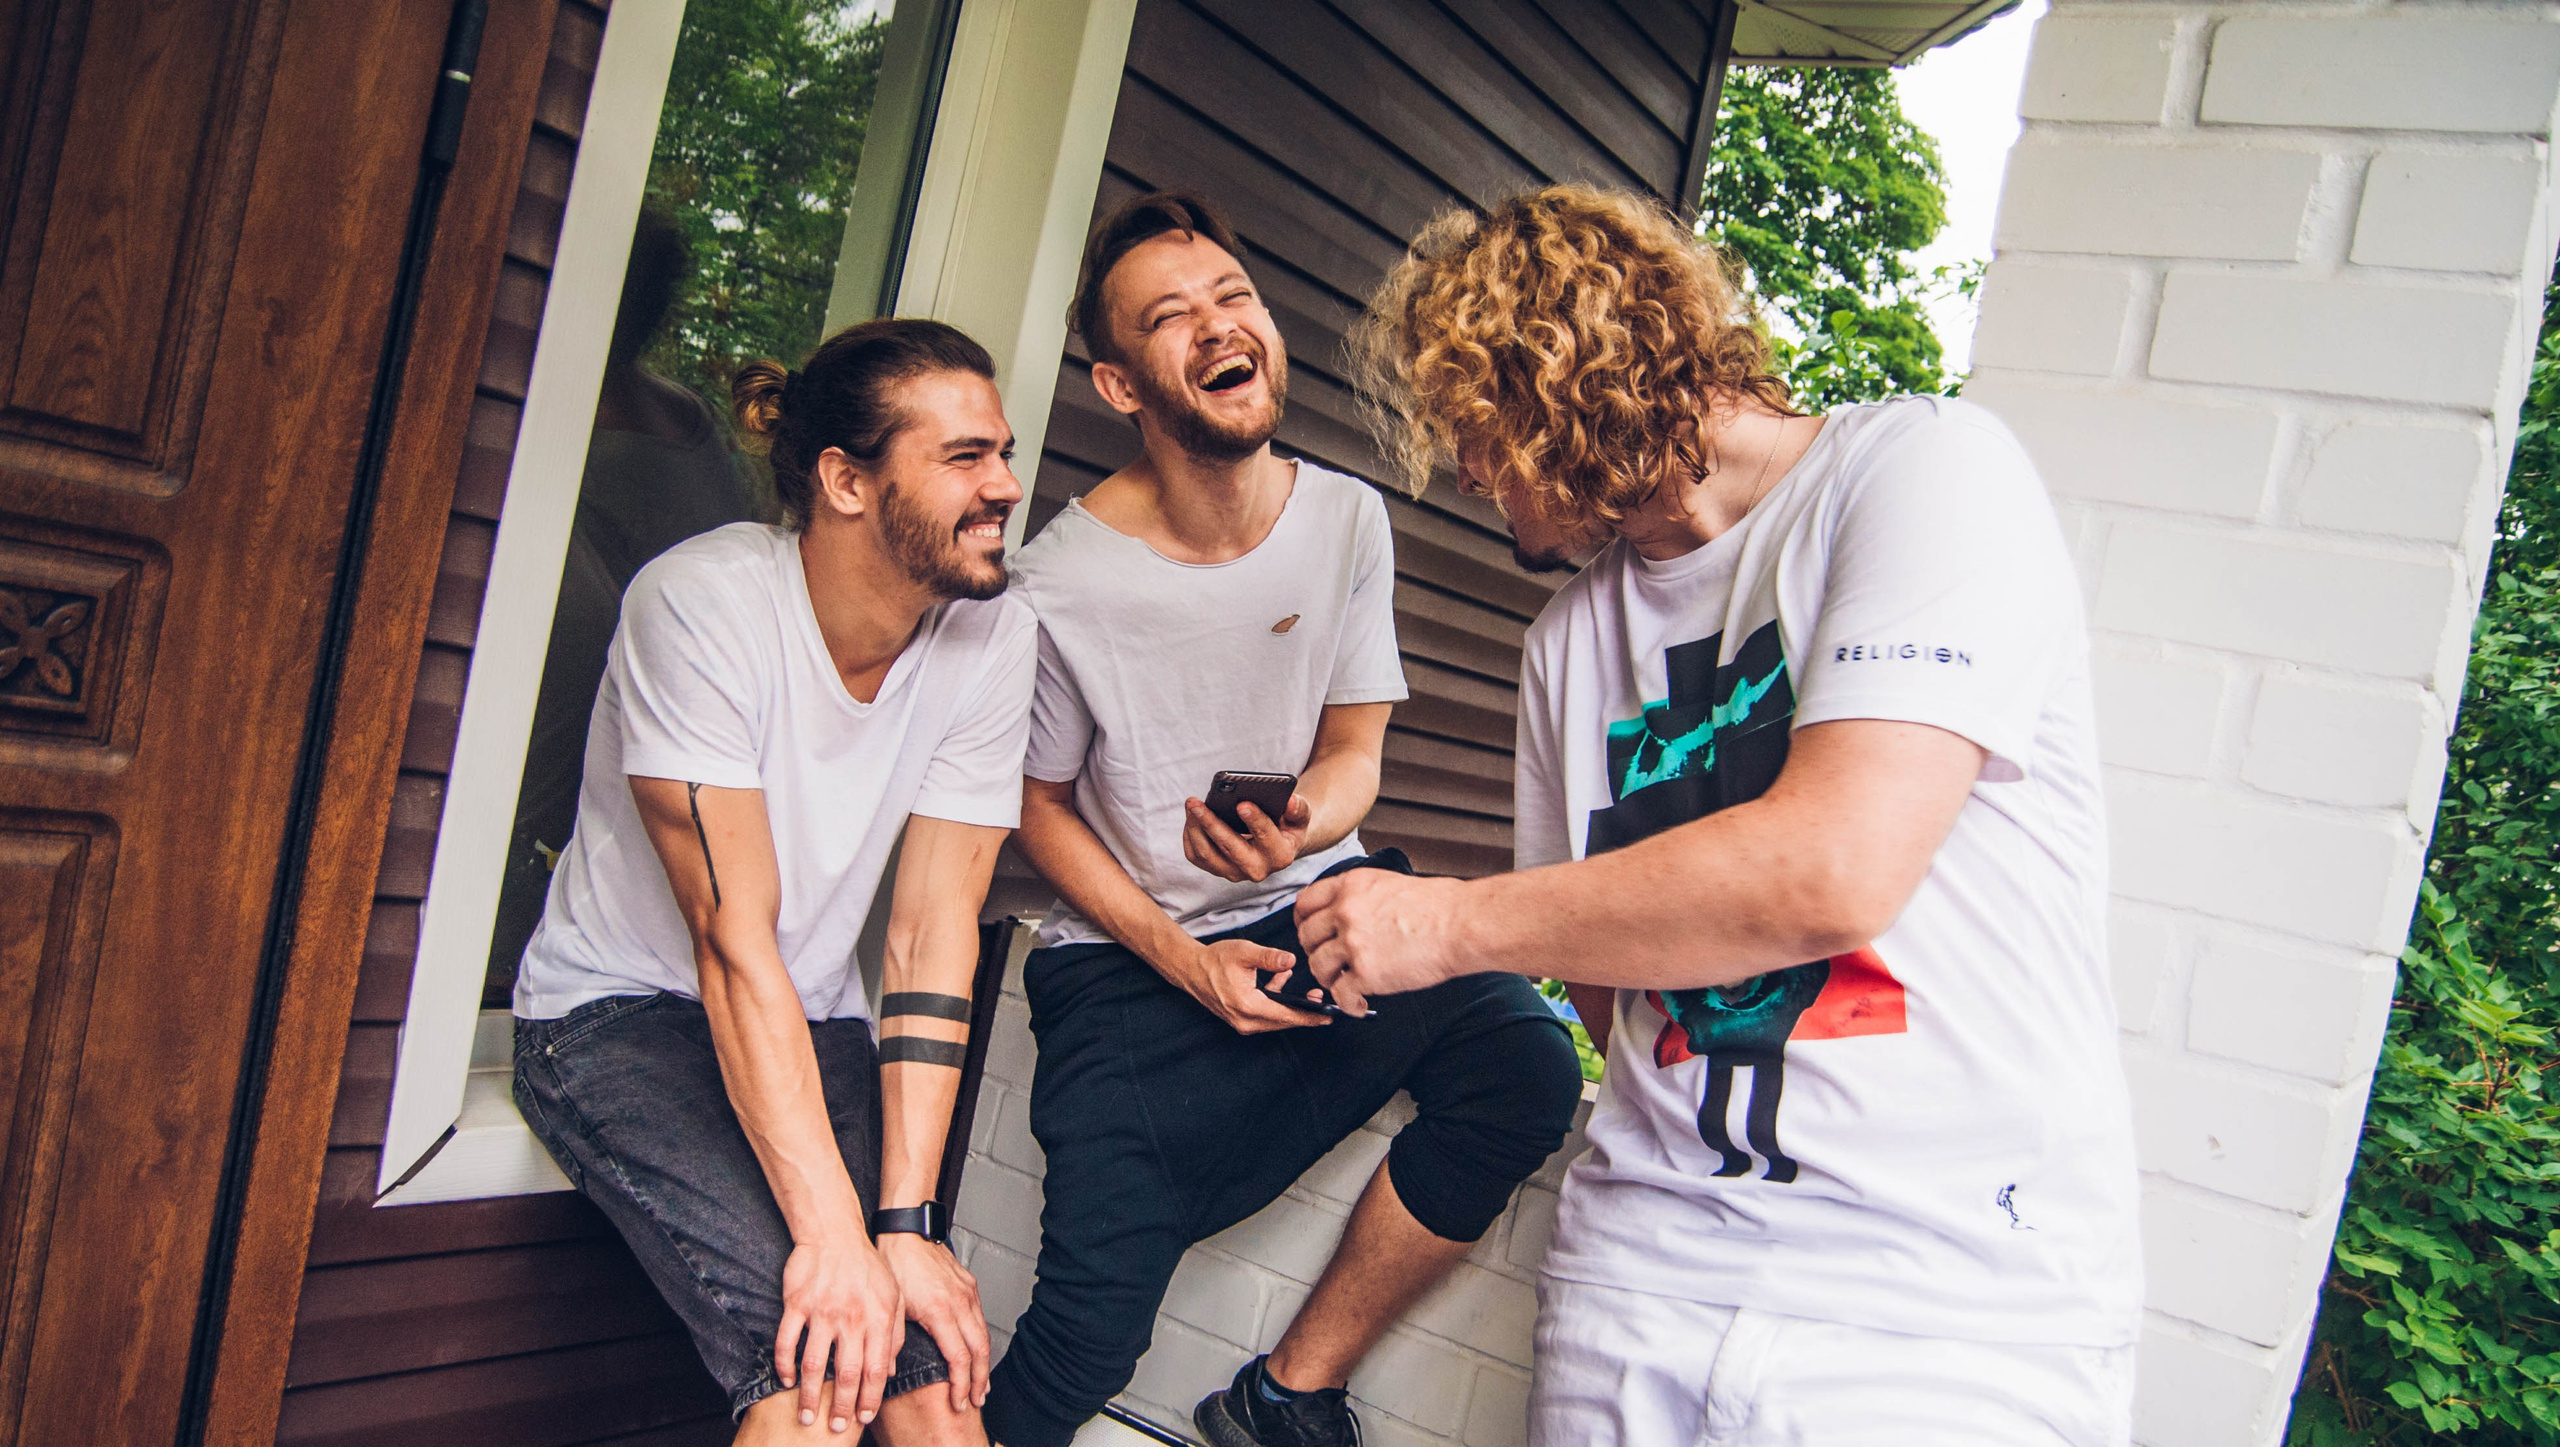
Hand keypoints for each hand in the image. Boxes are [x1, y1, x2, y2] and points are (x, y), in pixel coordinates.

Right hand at [776, 1235, 903, 1432]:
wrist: (834, 1232)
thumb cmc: (866, 1265)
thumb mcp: (893, 1296)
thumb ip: (895, 1334)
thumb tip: (891, 1371)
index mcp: (879, 1318)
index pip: (876, 1370)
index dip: (870, 1399)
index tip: (863, 1418)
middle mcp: (852, 1318)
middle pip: (847, 1374)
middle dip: (842, 1407)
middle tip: (836, 1427)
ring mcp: (823, 1311)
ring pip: (815, 1365)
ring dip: (811, 1395)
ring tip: (809, 1415)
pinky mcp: (796, 1304)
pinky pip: (787, 1342)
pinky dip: (785, 1366)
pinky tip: (788, 1380)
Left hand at [877, 1232, 989, 1413]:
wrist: (907, 1229)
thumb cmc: (895, 1261)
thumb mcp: (888, 1305)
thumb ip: (890, 1341)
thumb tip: (887, 1370)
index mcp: (940, 1310)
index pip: (959, 1359)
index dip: (961, 1385)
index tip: (959, 1401)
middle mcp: (959, 1302)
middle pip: (980, 1350)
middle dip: (980, 1379)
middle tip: (977, 1399)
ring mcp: (967, 1292)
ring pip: (984, 1334)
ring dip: (984, 1361)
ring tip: (981, 1381)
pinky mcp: (969, 1284)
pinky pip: (981, 1316)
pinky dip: (982, 1338)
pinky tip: (978, 1347)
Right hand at [1162, 937, 1326, 1033]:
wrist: (1191, 969)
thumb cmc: (1215, 960)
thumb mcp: (1244, 953)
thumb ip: (1269, 958)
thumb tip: (1291, 961)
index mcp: (1248, 1006)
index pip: (1286, 1016)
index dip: (1309, 1016)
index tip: (1328, 1017)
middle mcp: (1245, 1020)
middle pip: (1284, 1021)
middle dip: (1305, 1012)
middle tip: (1325, 1003)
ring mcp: (1242, 1022)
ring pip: (1276, 1018)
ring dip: (1292, 1006)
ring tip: (1310, 994)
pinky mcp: (1241, 1018)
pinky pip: (1266, 1014)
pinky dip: (1277, 1001)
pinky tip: (1281, 980)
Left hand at [1183, 794, 1311, 882]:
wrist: (1275, 846)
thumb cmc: (1286, 827)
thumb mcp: (1300, 818)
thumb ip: (1299, 809)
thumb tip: (1290, 801)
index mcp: (1280, 856)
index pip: (1266, 836)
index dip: (1255, 820)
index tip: (1242, 803)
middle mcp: (1257, 870)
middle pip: (1229, 847)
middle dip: (1211, 823)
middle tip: (1195, 802)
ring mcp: (1234, 873)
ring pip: (1207, 853)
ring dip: (1195, 828)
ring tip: (1191, 805)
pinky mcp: (1217, 870)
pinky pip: (1196, 856)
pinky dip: (1190, 835)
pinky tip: (1191, 817)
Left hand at [1294, 869, 1470, 1013]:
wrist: (1461, 925)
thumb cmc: (1438, 906)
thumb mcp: (1388, 884)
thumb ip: (1360, 896)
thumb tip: (1346, 912)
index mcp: (1350, 886)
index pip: (1305, 903)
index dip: (1303, 922)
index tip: (1309, 932)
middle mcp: (1345, 912)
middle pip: (1307, 937)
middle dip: (1314, 952)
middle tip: (1328, 961)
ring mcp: (1353, 943)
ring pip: (1318, 966)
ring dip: (1328, 979)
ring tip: (1343, 984)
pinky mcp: (1366, 973)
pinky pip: (1340, 994)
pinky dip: (1347, 1004)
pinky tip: (1358, 1005)